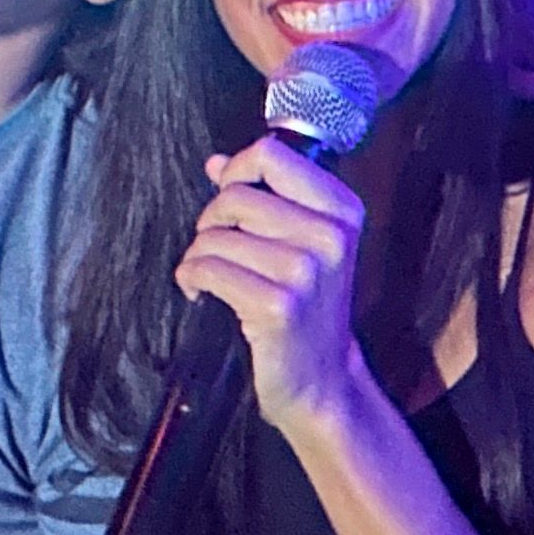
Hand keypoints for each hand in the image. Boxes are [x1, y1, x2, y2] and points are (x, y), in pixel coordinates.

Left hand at [175, 137, 376, 442]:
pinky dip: (192, 280)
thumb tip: (216, 163)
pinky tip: (203, 294)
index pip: (272, 154)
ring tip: (212, 277)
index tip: (227, 194)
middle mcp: (330, 236)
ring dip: (198, 257)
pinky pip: (207, 269)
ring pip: (215, 236)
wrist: (322, 380)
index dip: (238, 170)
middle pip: (236, 196)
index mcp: (342, 211)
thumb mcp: (302, 244)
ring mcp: (305, 272)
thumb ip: (265, 196)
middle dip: (212, 221)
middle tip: (217, 248)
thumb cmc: (307, 309)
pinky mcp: (278, 305)